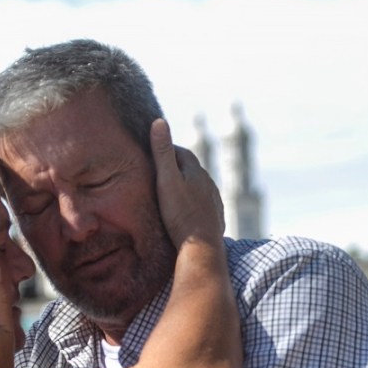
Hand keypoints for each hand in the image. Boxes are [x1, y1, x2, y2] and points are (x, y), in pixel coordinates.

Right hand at [151, 119, 224, 244]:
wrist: (201, 246)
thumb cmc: (180, 214)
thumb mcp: (166, 180)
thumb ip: (163, 152)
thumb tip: (159, 121)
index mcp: (195, 170)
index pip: (179, 152)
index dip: (165, 150)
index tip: (151, 151)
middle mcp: (208, 182)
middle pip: (189, 168)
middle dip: (175, 167)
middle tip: (157, 170)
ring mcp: (213, 199)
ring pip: (197, 186)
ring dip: (185, 185)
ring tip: (169, 190)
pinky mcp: (215, 216)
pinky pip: (203, 203)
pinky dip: (193, 201)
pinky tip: (186, 209)